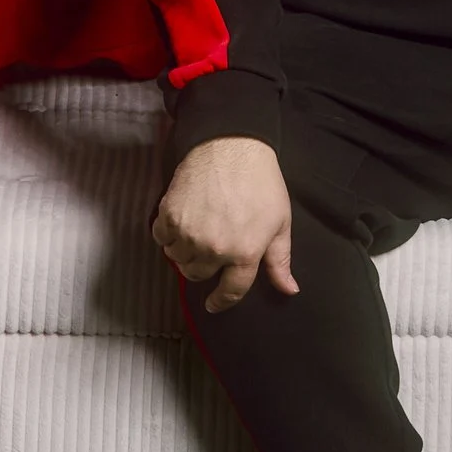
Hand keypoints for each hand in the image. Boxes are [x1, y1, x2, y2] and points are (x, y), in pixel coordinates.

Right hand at [153, 138, 297, 312]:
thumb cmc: (261, 183)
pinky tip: (180, 223)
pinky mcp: (168, 216)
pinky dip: (168, 236)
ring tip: (195, 235)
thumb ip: (280, 261)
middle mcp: (214, 249)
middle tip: (210, 250)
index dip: (221, 301)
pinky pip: (161, 239)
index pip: (230, 291)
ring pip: (177, 259)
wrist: (231, 147)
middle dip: (204, 268)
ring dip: (184, 253)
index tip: (214, 304)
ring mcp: (189, 233)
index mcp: (244, 253)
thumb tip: (289, 290)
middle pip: (198, 275)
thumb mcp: (280, 223)